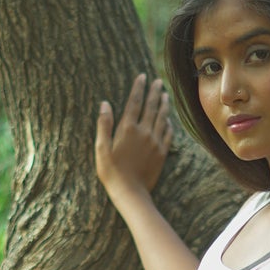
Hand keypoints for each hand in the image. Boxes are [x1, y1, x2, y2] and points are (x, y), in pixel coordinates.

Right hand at [96, 74, 171, 203]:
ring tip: (165, 95)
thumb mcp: (101, 149)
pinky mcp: (162, 152)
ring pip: (161, 118)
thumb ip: (104, 125)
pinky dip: (168, 124)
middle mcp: (144, 132)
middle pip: (151, 106)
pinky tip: (168, 120)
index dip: (138, 88)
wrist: (131, 192)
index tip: (142, 77)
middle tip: (157, 81)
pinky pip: (167, 134)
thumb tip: (105, 104)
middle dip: (154, 92)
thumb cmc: (111, 172)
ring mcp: (155, 142)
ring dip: (163, 105)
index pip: (134, 102)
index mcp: (128, 129)